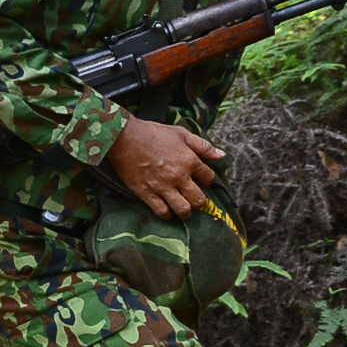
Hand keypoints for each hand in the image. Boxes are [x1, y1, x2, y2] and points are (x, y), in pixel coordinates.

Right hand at [104, 118, 223, 218]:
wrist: (125, 138)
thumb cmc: (153, 133)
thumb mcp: (181, 133)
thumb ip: (203, 146)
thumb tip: (222, 156)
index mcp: (190, 160)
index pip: (209, 178)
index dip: (207, 181)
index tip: (201, 181)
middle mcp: (179, 176)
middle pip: (199, 199)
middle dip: (200, 202)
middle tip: (194, 200)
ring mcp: (163, 186)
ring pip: (183, 209)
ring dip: (185, 212)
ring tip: (183, 210)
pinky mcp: (147, 193)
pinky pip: (162, 211)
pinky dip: (166, 214)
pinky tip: (166, 210)